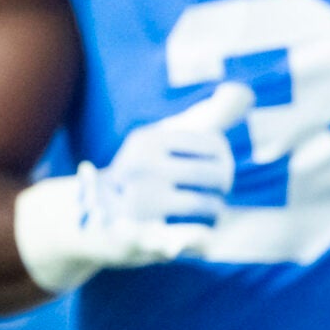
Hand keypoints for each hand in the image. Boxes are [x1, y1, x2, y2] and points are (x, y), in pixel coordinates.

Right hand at [13, 83, 252, 294]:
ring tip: (197, 214)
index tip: (210, 168)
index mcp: (149, 139)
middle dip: (221, 187)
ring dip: (213, 213)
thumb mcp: (162, 142)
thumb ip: (205, 117)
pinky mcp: (145, 236)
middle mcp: (144, 166)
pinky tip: (200, 237)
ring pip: (211, 206)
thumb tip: (243, 91)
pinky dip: (196, 238)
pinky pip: (186, 236)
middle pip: (218, 175)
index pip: (215, 145)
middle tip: (208, 194)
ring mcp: (143, 202)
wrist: (86, 219)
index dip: (223, 159)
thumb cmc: (140, 175)